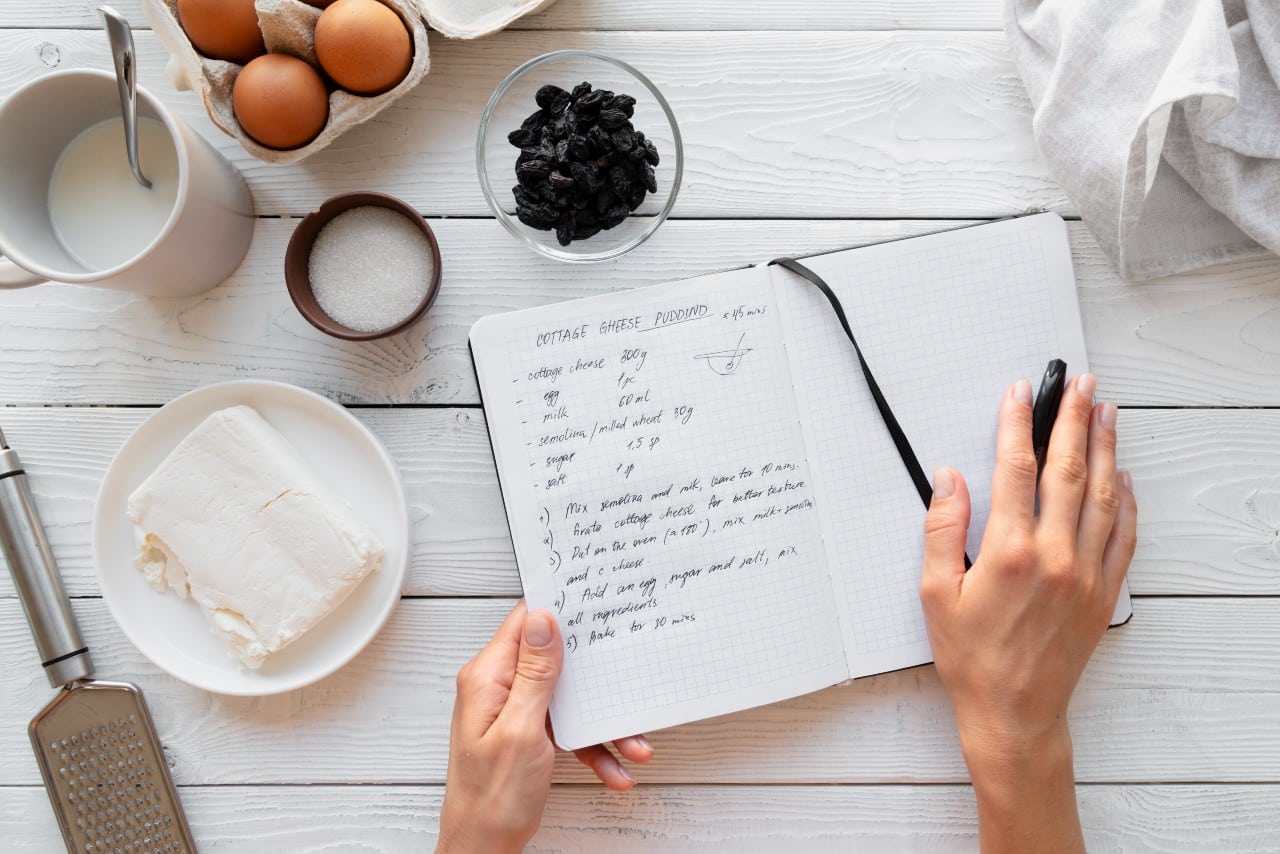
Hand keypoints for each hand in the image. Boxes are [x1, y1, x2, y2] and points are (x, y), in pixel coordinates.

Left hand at [437, 601, 653, 853]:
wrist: (483, 847)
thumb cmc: (491, 797)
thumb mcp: (521, 730)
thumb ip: (534, 674)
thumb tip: (543, 619)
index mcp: (489, 676)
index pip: (525, 623)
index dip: (560, 610)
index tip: (595, 606)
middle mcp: (499, 687)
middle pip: (556, 659)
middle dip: (595, 673)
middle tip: (629, 669)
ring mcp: (514, 710)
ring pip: (569, 698)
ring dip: (603, 721)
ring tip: (634, 743)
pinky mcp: (528, 733)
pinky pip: (567, 728)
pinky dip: (593, 746)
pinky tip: (615, 768)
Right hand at [919, 374, 1136, 852]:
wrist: (1015, 712)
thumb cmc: (971, 657)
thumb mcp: (933, 593)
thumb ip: (941, 529)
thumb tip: (949, 478)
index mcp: (1008, 551)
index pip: (1015, 469)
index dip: (1017, 425)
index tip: (1018, 393)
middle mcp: (1055, 555)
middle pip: (1068, 470)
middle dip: (1073, 420)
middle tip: (1078, 384)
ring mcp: (1086, 572)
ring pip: (1103, 494)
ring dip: (1105, 447)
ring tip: (1106, 412)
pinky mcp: (1104, 592)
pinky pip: (1123, 534)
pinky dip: (1126, 499)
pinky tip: (1123, 476)